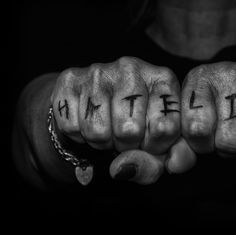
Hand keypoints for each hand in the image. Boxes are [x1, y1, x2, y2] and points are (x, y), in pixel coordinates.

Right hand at [51, 57, 195, 183]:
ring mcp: (99, 70)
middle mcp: (132, 67)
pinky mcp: (70, 79)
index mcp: (164, 79)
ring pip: (98, 131)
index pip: (165, 128)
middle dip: (127, 146)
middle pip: (129, 130)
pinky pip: (71, 127)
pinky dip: (78, 135)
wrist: (97, 109)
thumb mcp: (159, 144)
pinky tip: (88, 121)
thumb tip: (123, 167)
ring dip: (102, 142)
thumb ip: (156, 163)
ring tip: (108, 129)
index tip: (151, 141)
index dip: (156, 148)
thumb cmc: (139, 127)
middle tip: (127, 137)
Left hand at [181, 62, 235, 155]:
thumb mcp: (199, 111)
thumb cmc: (227, 106)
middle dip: (230, 148)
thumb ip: (184, 135)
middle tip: (234, 132)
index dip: (202, 143)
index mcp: (202, 77)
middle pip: (228, 142)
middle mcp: (233, 73)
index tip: (208, 137)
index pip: (195, 129)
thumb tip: (173, 164)